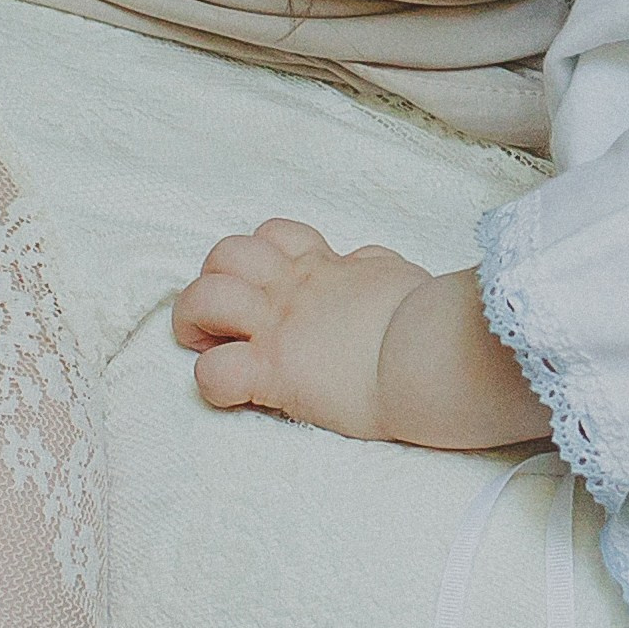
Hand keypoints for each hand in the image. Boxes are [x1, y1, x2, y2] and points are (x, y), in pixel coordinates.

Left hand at [173, 221, 427, 436]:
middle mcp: (292, 289)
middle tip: (227, 318)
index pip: (273, 235)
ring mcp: (278, 327)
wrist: (433, 353)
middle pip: (224, 255)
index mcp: (322, 267)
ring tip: (210, 345)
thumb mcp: (397, 274)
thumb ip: (370, 267)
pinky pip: (214, 374)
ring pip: (203, 299)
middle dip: (213, 281)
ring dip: (195, 322)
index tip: (268, 289)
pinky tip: (233, 392)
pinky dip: (213, 383)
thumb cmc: (427, 319)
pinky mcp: (274, 371)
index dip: (258, 257)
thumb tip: (363, 265)